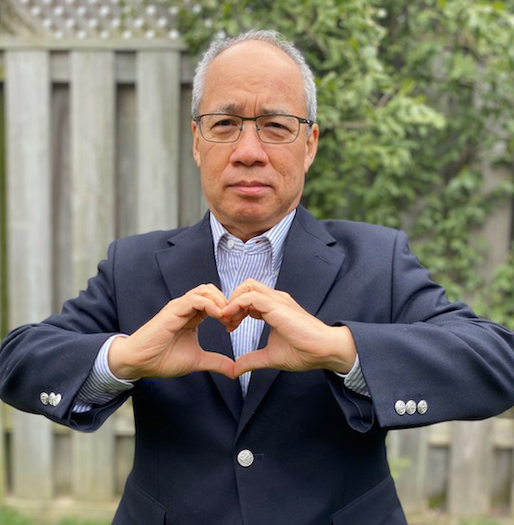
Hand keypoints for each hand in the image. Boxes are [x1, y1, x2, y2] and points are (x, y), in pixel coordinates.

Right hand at [108, 284, 235, 379]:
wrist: (139, 362)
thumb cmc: (162, 359)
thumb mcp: (197, 360)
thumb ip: (216, 362)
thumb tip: (235, 370)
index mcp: (192, 316)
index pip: (214, 301)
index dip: (228, 309)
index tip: (236, 324)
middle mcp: (186, 308)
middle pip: (212, 290)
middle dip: (227, 301)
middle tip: (234, 319)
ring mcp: (179, 307)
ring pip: (204, 290)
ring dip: (220, 301)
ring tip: (227, 317)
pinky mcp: (173, 310)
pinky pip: (194, 299)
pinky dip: (209, 304)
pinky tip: (218, 316)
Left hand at [221, 279, 356, 376]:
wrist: (325, 351)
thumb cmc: (304, 352)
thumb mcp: (270, 357)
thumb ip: (251, 360)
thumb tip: (235, 369)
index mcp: (274, 308)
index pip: (248, 298)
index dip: (234, 310)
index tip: (229, 327)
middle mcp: (275, 300)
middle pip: (246, 286)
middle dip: (231, 301)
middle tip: (226, 322)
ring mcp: (277, 301)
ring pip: (247, 286)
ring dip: (232, 302)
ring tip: (228, 322)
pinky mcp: (277, 306)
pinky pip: (250, 297)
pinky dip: (236, 305)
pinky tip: (232, 320)